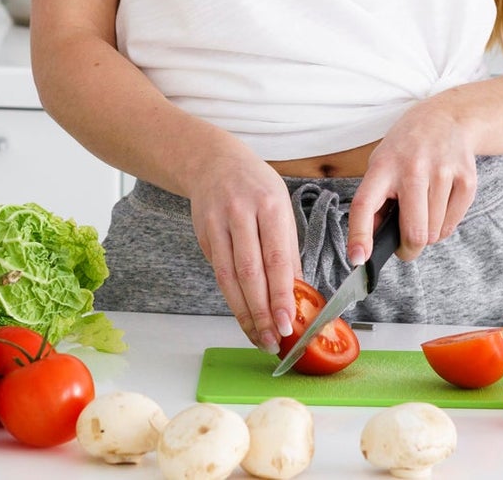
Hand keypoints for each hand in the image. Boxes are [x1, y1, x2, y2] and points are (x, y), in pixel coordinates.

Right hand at [187, 137, 300, 354]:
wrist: (212, 162)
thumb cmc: (255, 187)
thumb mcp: (281, 207)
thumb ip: (288, 250)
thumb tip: (300, 295)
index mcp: (269, 205)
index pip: (276, 258)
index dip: (280, 295)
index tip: (287, 323)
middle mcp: (240, 213)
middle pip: (249, 272)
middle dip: (261, 312)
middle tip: (273, 340)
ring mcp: (216, 223)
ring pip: (228, 277)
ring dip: (243, 312)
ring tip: (258, 337)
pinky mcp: (202, 234)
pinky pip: (218, 271)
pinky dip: (231, 297)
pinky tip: (244, 314)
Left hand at [347, 95, 477, 265]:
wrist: (447, 118)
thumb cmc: (407, 146)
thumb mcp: (381, 162)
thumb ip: (375, 199)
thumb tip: (368, 241)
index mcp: (383, 166)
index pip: (365, 205)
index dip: (359, 236)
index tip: (358, 259)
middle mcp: (413, 169)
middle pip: (414, 232)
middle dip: (408, 248)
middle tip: (404, 245)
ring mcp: (442, 173)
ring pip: (434, 233)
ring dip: (427, 233)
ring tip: (422, 210)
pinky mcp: (467, 180)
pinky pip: (452, 225)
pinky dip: (443, 226)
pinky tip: (438, 204)